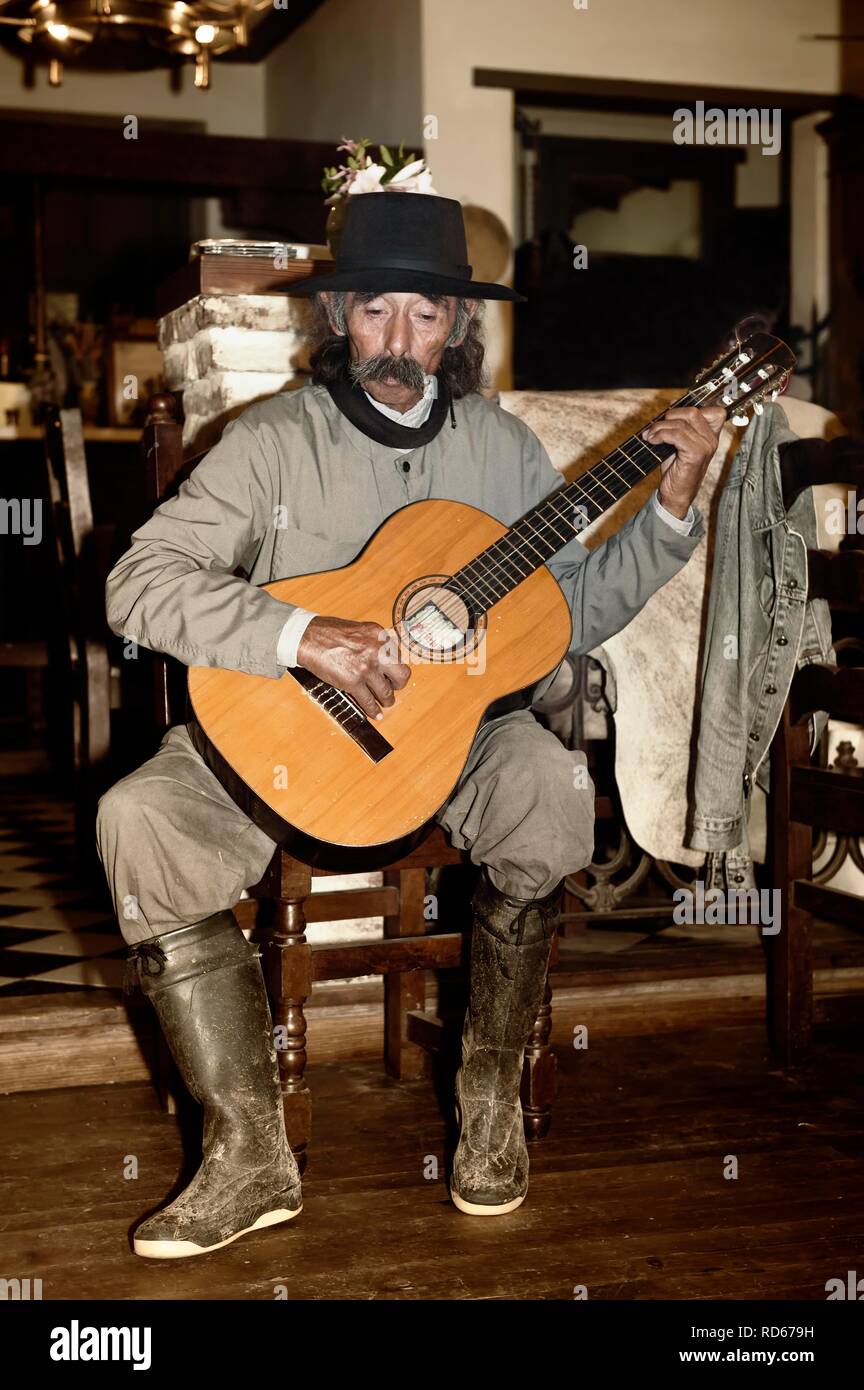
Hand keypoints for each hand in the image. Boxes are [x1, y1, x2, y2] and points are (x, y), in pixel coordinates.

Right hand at [296, 616, 410, 720]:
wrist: (307, 638)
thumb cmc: (327, 632)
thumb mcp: (358, 630)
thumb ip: (373, 642)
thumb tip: (383, 657)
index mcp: (379, 636)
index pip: (399, 655)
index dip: (395, 667)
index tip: (393, 673)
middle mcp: (377, 651)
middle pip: (402, 674)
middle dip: (398, 684)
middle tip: (393, 687)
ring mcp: (366, 668)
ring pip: (386, 692)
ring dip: (387, 700)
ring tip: (385, 702)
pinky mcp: (353, 682)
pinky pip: (369, 701)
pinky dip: (373, 710)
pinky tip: (375, 714)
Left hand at [642, 406, 724, 518]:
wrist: (676, 495)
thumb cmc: (676, 470)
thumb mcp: (678, 443)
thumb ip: (679, 425)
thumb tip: (671, 404)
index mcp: (711, 436)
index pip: (713, 411)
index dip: (689, 407)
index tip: (669, 411)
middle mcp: (712, 440)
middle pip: (692, 412)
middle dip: (670, 416)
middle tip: (655, 427)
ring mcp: (706, 447)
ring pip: (680, 424)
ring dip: (659, 428)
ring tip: (649, 436)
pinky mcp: (696, 454)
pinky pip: (675, 435)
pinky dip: (660, 435)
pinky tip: (652, 441)